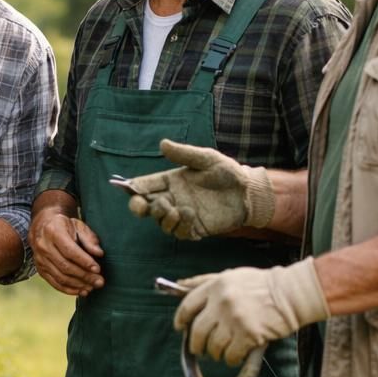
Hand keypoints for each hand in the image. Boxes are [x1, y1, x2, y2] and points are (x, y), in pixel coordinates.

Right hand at [29, 209, 103, 296]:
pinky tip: (81, 291)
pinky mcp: (40, 269)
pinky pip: (55, 283)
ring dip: (78, 284)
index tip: (97, 269)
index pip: (69, 251)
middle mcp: (43, 246)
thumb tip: (99, 254)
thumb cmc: (65, 226)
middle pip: (65, 266)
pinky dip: (69, 289)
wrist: (42, 227)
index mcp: (53, 231)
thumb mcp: (78, 226)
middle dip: (84, 276)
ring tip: (92, 287)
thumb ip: (89, 239)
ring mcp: (40, 259)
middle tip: (99, 281)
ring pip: (60, 277)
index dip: (84, 261)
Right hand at [125, 139, 274, 239]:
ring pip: (161, 222)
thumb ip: (184, 153)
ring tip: (174, 209)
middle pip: (147, 207)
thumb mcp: (207, 158)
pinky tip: (189, 216)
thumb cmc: (227, 172)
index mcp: (172, 181)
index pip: (146, 185)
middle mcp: (173, 199)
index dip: (134, 187)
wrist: (248, 192)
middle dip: (139, 207)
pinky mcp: (195, 228)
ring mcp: (183, 215)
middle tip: (141, 205)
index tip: (129, 187)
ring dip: (162, 217)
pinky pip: (179, 233)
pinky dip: (179, 226)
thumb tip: (163, 143)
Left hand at [173, 260, 328, 364]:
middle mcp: (222, 302)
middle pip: (197, 331)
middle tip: (199, 349)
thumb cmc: (261, 284)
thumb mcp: (231, 275)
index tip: (180, 328)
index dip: (181, 319)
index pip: (188, 305)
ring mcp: (235, 319)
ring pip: (213, 346)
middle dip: (196, 344)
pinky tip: (235, 356)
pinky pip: (231, 355)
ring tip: (221, 352)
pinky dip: (231, 359)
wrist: (292, 293)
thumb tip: (178, 285)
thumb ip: (204, 281)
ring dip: (215, 353)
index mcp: (216, 286)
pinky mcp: (249, 335)